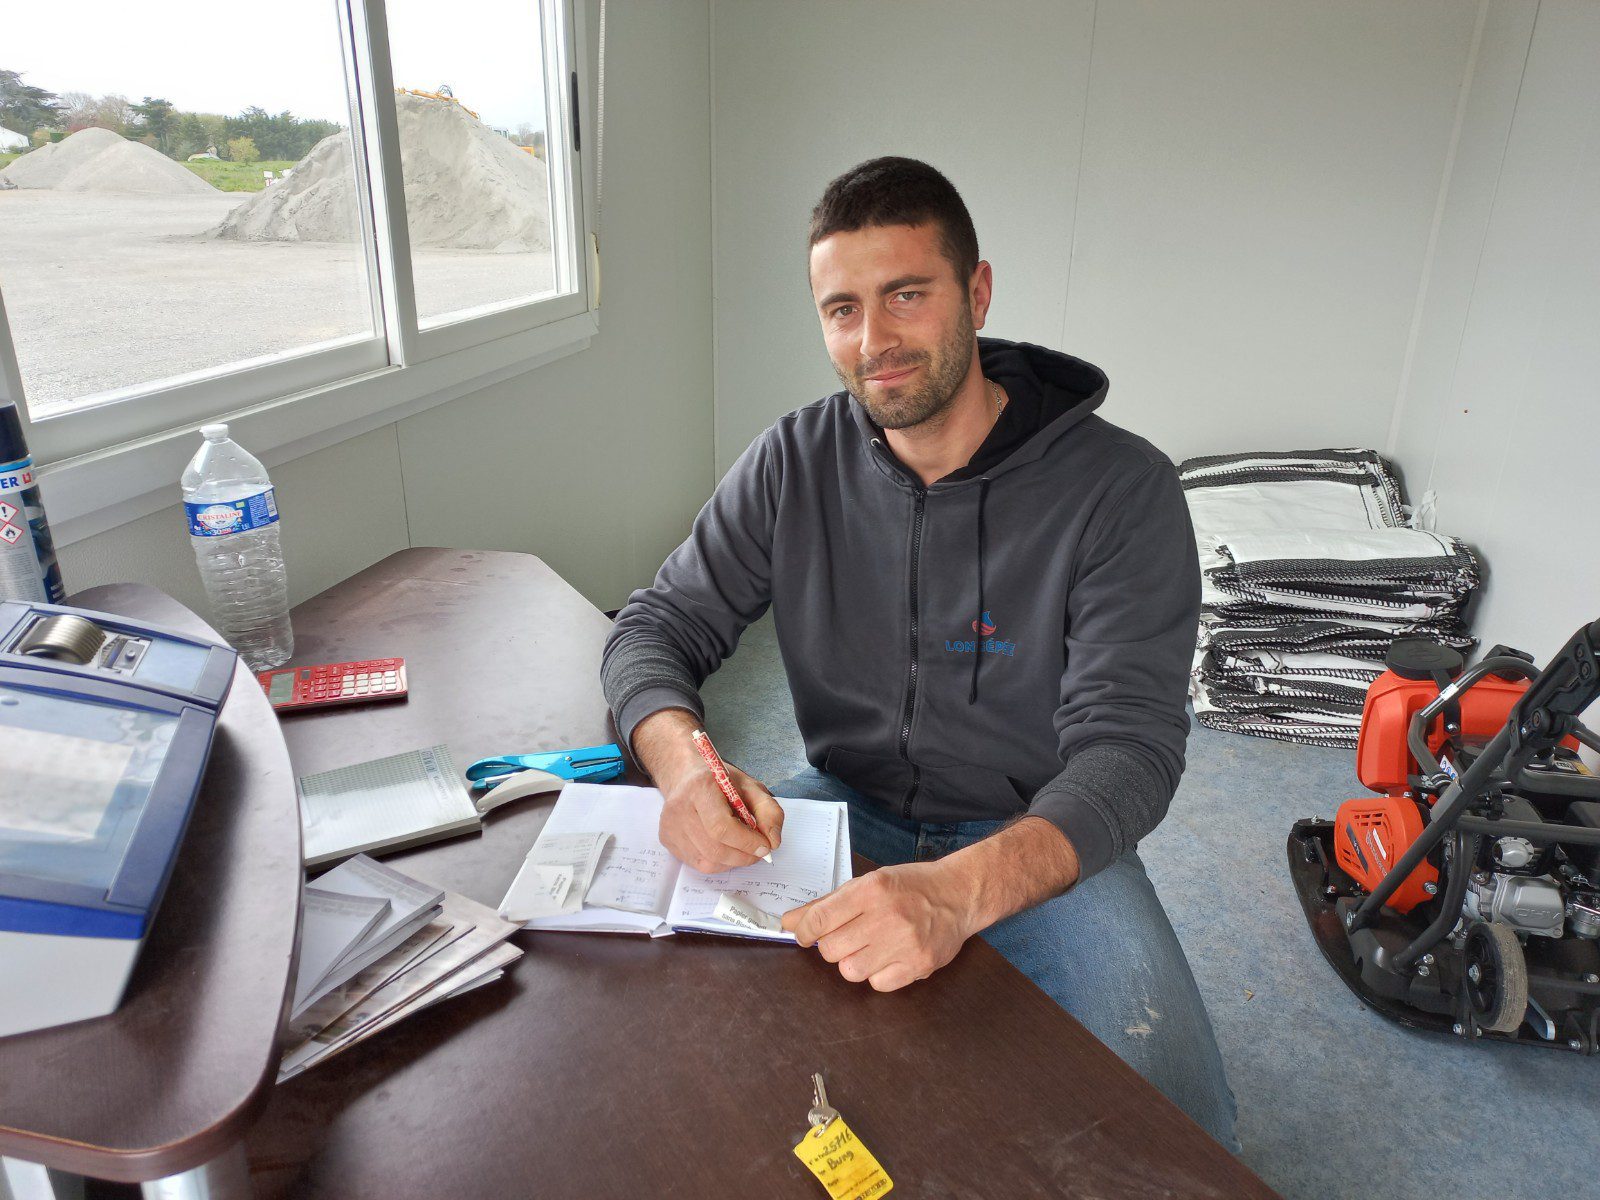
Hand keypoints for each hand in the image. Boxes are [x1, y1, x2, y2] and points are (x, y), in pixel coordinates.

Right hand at [631, 708, 783, 872]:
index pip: (721, 827)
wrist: (685, 775)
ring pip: (706, 861)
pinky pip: (696, 863)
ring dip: (732, 862)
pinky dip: (717, 862)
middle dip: (743, 856)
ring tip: (742, 849)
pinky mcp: (666, 839)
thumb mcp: (751, 787)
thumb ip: (769, 812)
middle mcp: (679, 808)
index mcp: (700, 787)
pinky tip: (724, 847)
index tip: (765, 846)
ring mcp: (669, 826)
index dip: (747, 842)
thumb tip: (773, 842)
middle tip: (759, 852)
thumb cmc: (720, 781)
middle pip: (714, 849)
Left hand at [782, 861, 978, 991]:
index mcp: (871, 890)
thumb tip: (790, 922)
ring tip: (870, 947)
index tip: (804, 935)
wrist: (958, 895)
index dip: (804, 931)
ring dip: (854, 962)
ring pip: (851, 971)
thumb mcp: (868, 883)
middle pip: (832, 950)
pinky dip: (877, 974)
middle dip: (832, 947)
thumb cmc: (911, 886)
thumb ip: (827, 904)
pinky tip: (889, 957)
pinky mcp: (918, 965)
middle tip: (846, 937)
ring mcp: (904, 943)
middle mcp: (887, 916)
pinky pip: (877, 984)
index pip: (819, 919)